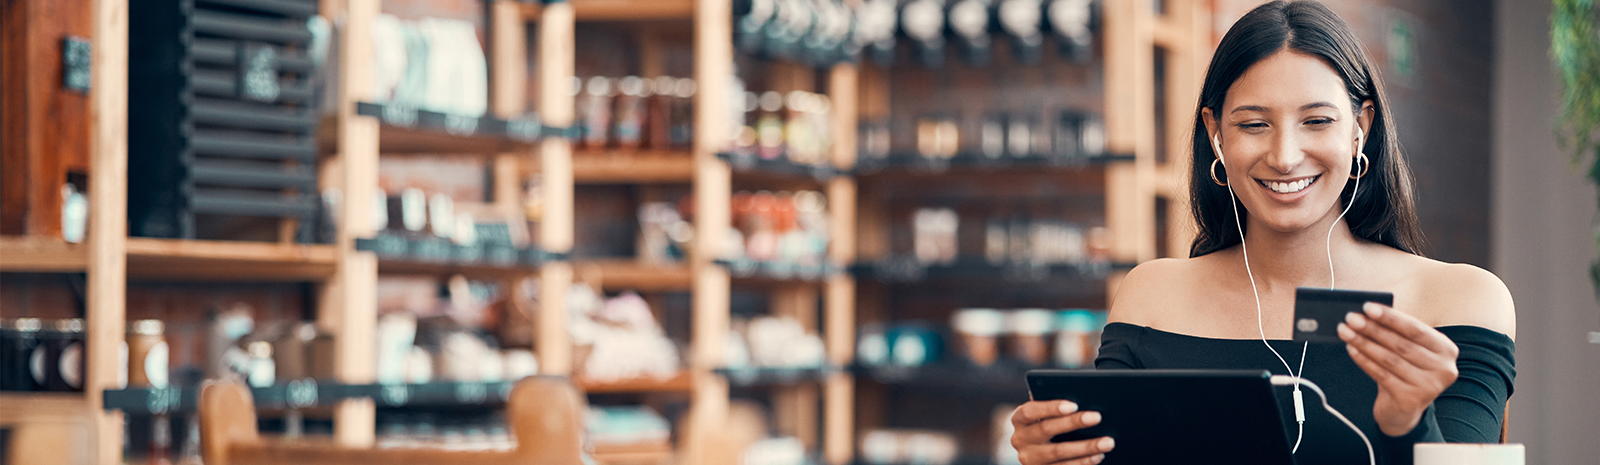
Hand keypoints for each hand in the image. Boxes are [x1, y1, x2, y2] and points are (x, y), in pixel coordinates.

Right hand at [1010, 400, 1115, 464]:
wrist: (1038, 452)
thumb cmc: (1047, 424)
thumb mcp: (1044, 415)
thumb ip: (1055, 407)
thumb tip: (1081, 397)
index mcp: (1019, 419)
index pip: (1031, 411)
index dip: (1050, 407)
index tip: (1073, 404)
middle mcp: (1019, 440)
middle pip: (1046, 429)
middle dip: (1073, 423)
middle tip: (1097, 417)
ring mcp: (1029, 460)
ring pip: (1058, 452)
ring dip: (1086, 447)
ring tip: (1107, 441)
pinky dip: (1083, 462)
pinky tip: (1098, 456)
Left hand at [1338, 302, 1459, 436]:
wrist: (1403, 408)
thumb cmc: (1405, 370)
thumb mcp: (1409, 349)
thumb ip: (1396, 332)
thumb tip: (1367, 314)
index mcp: (1446, 350)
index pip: (1416, 329)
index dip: (1391, 317)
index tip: (1367, 307)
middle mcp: (1444, 369)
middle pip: (1401, 344)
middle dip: (1372, 329)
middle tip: (1351, 318)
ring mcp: (1429, 386)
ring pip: (1390, 359)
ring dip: (1364, 343)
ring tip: (1345, 331)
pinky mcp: (1411, 400)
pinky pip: (1381, 375)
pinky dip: (1364, 360)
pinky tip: (1351, 349)